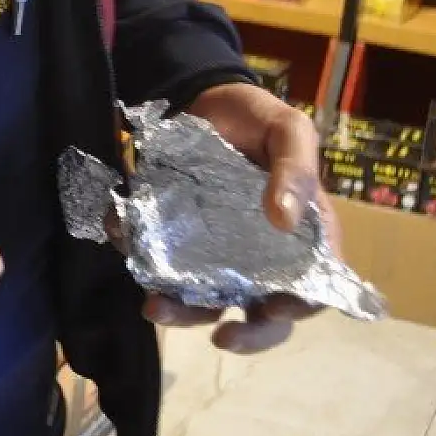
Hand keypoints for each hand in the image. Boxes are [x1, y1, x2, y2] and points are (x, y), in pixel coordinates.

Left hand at [142, 82, 339, 354]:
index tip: (273, 310)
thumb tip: (286, 219)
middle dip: (243, 335)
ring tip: (156, 307)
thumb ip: (297, 169)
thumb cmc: (260, 119)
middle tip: (220, 338)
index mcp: (301, 238)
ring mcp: (215, 253)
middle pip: (259, 313)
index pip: (311, 289)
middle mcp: (260, 257)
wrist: (205, 98)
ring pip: (204, 301)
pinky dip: (140, 262)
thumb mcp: (290, 130)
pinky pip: (158, 264)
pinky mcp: (175, 241)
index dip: (297, 308)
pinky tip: (124, 241)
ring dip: (181, 311)